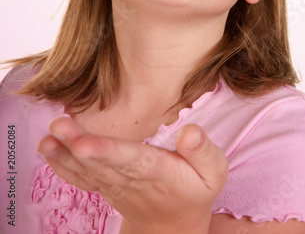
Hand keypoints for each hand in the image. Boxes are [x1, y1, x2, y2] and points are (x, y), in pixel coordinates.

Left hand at [38, 118, 227, 233]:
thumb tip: (190, 131)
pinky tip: (48, 149)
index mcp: (159, 172)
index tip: (84, 143)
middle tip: (57, 125)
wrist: (173, 226)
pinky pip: (81, 178)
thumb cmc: (194, 190)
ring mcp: (115, 185)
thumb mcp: (212, 172)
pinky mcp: (105, 186)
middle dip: (77, 144)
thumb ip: (203, 151)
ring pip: (88, 169)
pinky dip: (63, 166)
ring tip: (47, 136)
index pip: (131, 160)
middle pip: (102, 162)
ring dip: (65, 153)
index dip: (108, 152)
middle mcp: (131, 179)